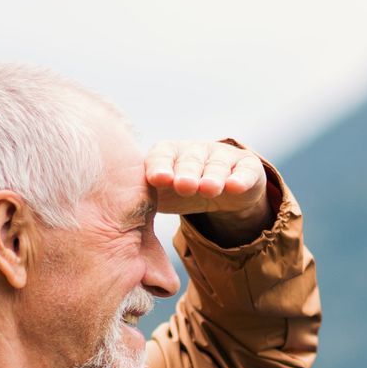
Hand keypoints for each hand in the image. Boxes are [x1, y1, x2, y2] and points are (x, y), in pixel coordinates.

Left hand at [144, 140, 271, 242]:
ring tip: (209, 188)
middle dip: (187, 172)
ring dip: (212, 176)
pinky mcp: (247, 167)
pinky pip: (244, 172)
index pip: (162, 156)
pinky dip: (240, 178)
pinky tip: (235, 186)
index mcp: (170, 154)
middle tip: (184, 185)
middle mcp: (196, 151)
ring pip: (216, 165)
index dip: (160, 166)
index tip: (157, 180)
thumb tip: (118, 216)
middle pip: (190, 160)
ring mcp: (222, 157)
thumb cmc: (182, 191)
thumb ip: (143, 199)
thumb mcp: (162, 194)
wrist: (223, 191)